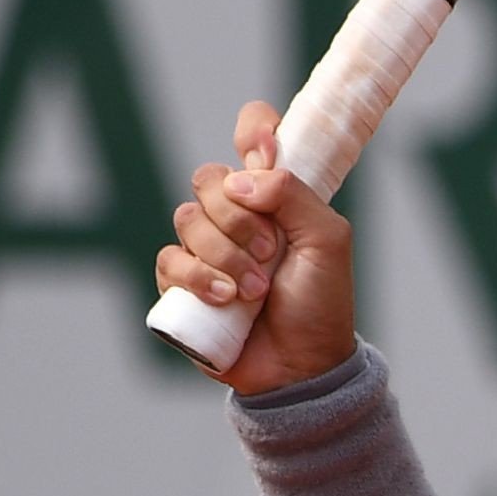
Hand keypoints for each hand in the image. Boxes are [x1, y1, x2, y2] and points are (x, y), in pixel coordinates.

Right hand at [153, 101, 358, 394]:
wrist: (301, 364)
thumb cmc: (321, 300)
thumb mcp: (328, 241)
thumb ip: (294, 195)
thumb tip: (242, 179)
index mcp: (274, 194)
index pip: (253, 135)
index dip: (253, 131)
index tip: (265, 153)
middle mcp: (236, 214)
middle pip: (208, 179)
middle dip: (238, 217)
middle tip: (270, 251)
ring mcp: (205, 247)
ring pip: (186, 219)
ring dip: (224, 254)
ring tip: (255, 288)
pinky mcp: (181, 283)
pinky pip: (169, 260)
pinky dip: (198, 278)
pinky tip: (226, 300)